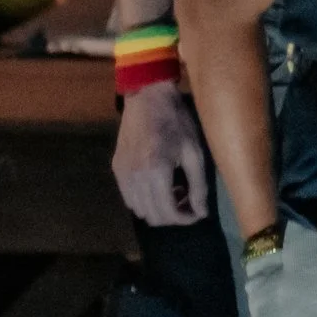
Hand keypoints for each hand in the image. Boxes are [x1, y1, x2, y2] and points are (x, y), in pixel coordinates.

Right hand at [114, 81, 210, 224]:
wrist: (147, 97)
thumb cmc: (177, 121)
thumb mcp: (195, 151)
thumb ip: (198, 184)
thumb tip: (201, 212)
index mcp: (155, 172)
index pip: (167, 213)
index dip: (184, 219)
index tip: (197, 213)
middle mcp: (134, 178)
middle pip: (151, 216)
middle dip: (173, 215)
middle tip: (188, 201)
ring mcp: (121, 175)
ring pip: (138, 210)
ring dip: (158, 209)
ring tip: (175, 190)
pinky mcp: (116, 169)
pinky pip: (129, 197)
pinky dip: (145, 200)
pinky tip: (159, 184)